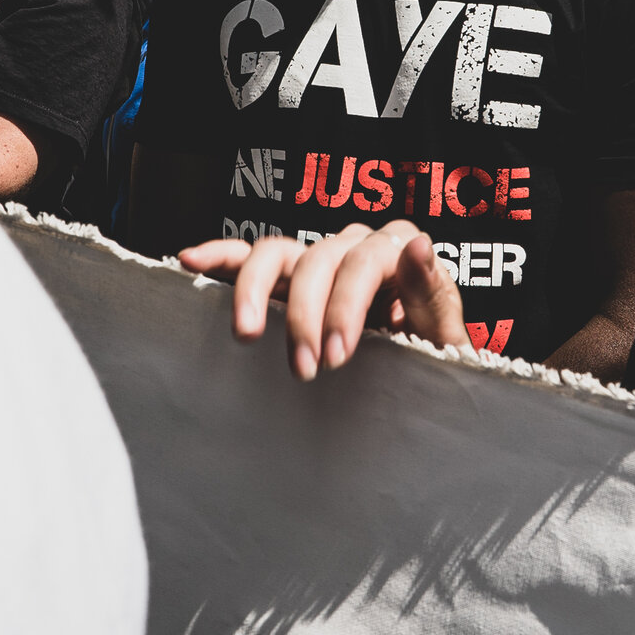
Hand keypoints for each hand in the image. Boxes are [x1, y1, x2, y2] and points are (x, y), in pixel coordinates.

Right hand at [178, 223, 464, 380]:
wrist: (417, 389)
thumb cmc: (431, 363)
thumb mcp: (444, 339)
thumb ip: (432, 293)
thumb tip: (417, 245)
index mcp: (396, 253)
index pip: (365, 261)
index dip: (346, 305)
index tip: (336, 356)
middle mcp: (354, 246)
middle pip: (318, 259)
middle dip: (304, 315)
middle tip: (304, 369)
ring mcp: (317, 260)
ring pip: (276, 252)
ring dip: (255, 291)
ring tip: (246, 335)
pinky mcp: (286, 280)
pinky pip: (248, 257)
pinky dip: (220, 255)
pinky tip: (190, 260)